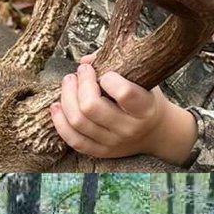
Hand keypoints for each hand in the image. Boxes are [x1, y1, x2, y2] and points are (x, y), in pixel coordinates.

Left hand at [50, 55, 166, 159]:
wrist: (157, 132)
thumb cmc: (146, 99)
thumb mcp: (142, 79)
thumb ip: (116, 64)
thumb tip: (85, 62)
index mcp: (145, 108)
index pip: (124, 93)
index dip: (108, 78)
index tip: (104, 71)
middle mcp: (129, 128)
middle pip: (91, 107)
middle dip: (80, 83)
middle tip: (80, 72)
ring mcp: (113, 143)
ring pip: (78, 122)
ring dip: (66, 97)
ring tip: (68, 82)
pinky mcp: (101, 152)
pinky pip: (73, 140)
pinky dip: (60, 122)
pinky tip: (56, 106)